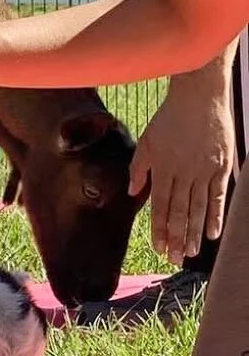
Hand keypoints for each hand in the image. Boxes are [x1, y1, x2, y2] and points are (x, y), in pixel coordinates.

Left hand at [129, 66, 234, 263]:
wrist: (200, 96)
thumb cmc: (170, 117)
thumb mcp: (147, 140)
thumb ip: (139, 168)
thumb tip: (133, 192)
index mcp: (163, 168)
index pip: (160, 207)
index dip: (159, 229)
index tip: (158, 247)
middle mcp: (184, 173)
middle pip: (180, 212)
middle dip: (176, 237)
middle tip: (175, 258)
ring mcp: (205, 170)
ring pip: (198, 208)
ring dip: (194, 232)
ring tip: (191, 252)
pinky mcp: (222, 166)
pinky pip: (218, 195)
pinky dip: (215, 215)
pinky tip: (213, 232)